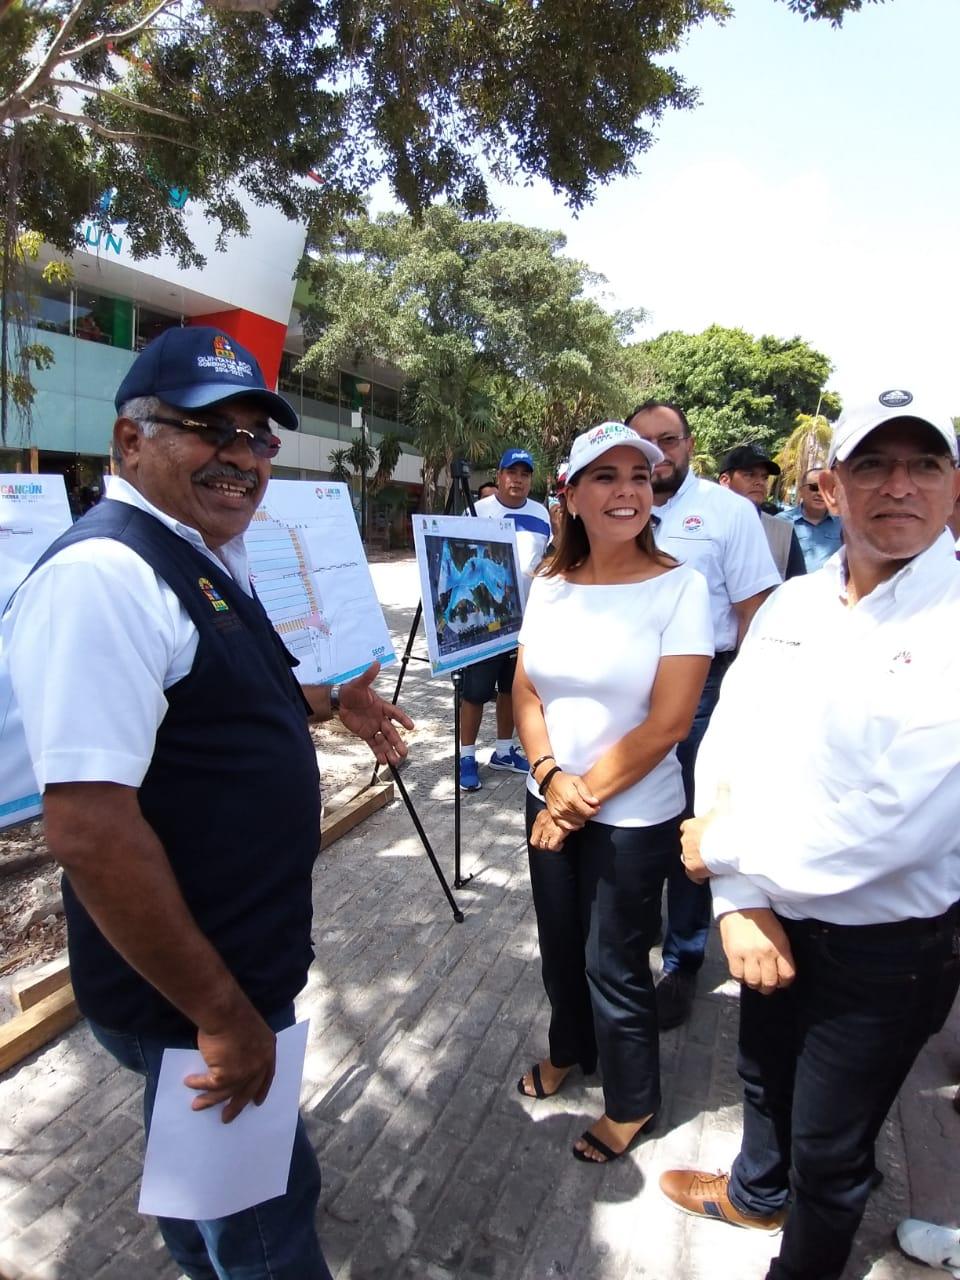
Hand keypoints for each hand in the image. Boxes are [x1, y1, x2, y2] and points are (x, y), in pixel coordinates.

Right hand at [185, 1001, 276, 1122]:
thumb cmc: (233, 1013)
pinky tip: (189, 1083)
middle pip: (248, 1090)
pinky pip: (209, 1085)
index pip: (268, 1075)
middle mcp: (260, 1064)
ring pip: (225, 1093)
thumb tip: (230, 1062)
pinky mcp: (226, 1077)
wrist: (224, 1011)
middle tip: (228, 1117)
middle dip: (238, 1105)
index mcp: (268, 1049)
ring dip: (210, 1101)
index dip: (261, 1088)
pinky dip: (197, 1084)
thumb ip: (245, 1048)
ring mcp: (244, 1073)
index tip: (257, 1101)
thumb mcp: (248, 1030)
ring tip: (198, 1106)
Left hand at [338, 662, 413, 764]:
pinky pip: (373, 745)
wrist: (340, 701)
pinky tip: (383, 761)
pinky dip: (378, 752)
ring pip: (384, 741)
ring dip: (389, 750)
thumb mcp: (359, 684)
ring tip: (395, 761)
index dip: (402, 719)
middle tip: (404, 752)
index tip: (411, 727)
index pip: (394, 713)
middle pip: (391, 731)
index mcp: (381, 706)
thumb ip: (368, 676)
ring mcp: (373, 727)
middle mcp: (380, 718)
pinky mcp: (366, 734)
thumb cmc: (351, 691)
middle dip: (397, 742)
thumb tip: (376, 663)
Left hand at [530, 808, 567, 850]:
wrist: (572, 806)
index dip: (537, 837)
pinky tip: (560, 843)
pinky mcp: (556, 834)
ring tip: (555, 844)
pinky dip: (556, 847)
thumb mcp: (552, 810)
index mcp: (540, 817)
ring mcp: (548, 829)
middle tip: (547, 844)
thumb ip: (548, 817)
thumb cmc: (565, 808)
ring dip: (549, 846)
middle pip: (534, 841)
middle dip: (540, 846)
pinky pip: (552, 846)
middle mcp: (542, 823)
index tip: (542, 838)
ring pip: (542, 845)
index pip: (533, 831)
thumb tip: (548, 825)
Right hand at [544, 772, 599, 830]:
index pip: (588, 812)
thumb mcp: (577, 781)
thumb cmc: (563, 780)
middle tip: (589, 808)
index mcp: (571, 798)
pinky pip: (567, 827)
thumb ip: (586, 792)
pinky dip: (574, 825)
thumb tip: (595, 802)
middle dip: (589, 814)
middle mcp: (565, 807)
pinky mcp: (555, 816)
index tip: (596, 807)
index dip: (595, 811)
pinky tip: (576, 820)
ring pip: (577, 823)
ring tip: (582, 812)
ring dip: (582, 819)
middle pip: (583, 818)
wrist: (549, 781)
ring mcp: (559, 813)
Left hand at [680, 783, 730, 881]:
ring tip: (708, 862)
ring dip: (695, 860)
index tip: (703, 835)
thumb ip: (722, 791)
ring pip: (687, 859)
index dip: (694, 832)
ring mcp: (688, 855)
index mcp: (691, 826)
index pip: (687, 828)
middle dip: (695, 846)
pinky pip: (691, 875)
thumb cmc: (724, 826)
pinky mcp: (693, 869)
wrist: (728, 845)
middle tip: (708, 849)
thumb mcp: (723, 806)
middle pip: (687, 844)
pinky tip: (704, 877)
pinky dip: (696, 876)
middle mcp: (686, 840)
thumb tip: (724, 776)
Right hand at [718, 909, 796, 995]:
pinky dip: (740, 978)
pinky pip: (737, 975)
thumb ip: (780, 954)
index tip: (780, 981)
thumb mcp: (778, 935)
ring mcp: (748, 954)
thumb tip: (779, 973)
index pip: (787, 974)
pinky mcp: (733, 953)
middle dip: (769, 987)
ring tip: (753, 979)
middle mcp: (765, 952)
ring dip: (754, 984)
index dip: (784, 982)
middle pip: (770, 982)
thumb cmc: (762, 919)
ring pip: (754, 981)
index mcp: (780, 946)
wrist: (742, 905)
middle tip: (765, 984)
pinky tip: (742, 972)